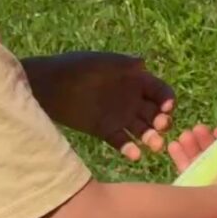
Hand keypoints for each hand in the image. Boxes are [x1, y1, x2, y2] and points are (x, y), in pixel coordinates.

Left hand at [24, 52, 174, 160]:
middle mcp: (131, 99)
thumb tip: (144, 62)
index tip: (167, 107)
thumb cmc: (77, 68)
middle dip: (163, 121)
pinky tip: (135, 155)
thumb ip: (123, 64)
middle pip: (155, 113)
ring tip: (155, 146)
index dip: (167, 99)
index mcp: (135, 80)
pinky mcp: (106, 131)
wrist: (49, 85)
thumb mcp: (102, 63)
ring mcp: (120, 116)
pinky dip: (130, 149)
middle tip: (161, 126)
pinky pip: (122, 142)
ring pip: (143, 130)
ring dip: (151, 138)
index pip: (161, 92)